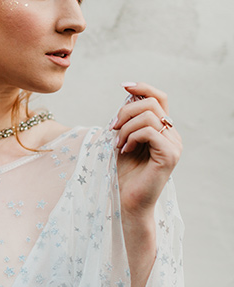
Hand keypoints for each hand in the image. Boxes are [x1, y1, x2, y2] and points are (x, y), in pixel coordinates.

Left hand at [110, 82, 181, 226]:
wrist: (127, 201)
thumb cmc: (123, 173)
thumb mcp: (123, 139)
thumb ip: (129, 119)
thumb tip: (128, 93)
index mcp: (163, 129)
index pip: (159, 98)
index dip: (143, 87)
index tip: (124, 85)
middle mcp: (172, 135)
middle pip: (152, 102)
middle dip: (126, 111)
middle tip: (112, 128)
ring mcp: (174, 145)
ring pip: (149, 116)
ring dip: (126, 126)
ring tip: (118, 143)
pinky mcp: (170, 155)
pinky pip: (150, 131)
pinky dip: (132, 137)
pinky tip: (124, 150)